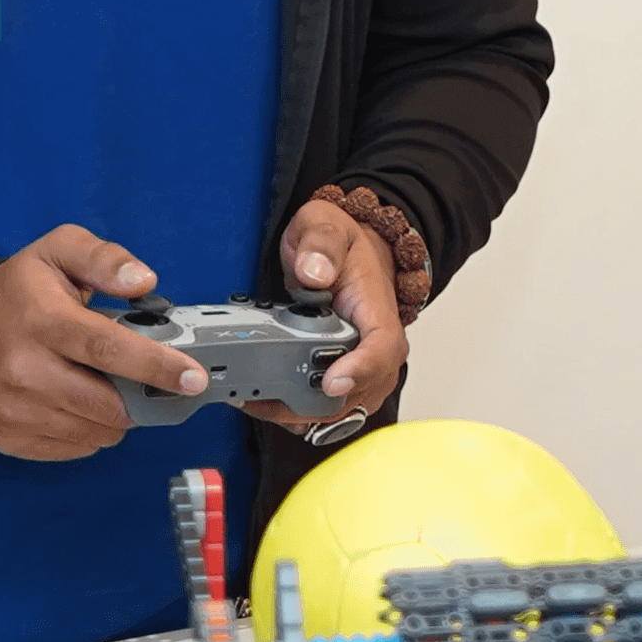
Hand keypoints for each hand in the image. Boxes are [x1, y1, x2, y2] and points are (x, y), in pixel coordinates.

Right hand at [0, 225, 208, 460]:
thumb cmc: (21, 295)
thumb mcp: (57, 253)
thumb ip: (103, 259)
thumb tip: (143, 281)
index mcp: (40, 320)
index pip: (108, 350)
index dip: (157, 367)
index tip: (193, 378)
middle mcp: (22, 368)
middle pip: (111, 404)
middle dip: (136, 396)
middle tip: (134, 378)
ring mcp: (14, 409)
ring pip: (100, 432)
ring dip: (114, 415)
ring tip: (97, 385)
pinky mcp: (10, 437)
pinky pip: (79, 448)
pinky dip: (90, 430)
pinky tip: (74, 403)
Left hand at [243, 198, 409, 435]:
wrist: (349, 258)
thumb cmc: (342, 248)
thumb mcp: (328, 227)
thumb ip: (320, 244)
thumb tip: (314, 272)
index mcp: (378, 314)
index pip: (382, 350)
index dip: (359, 370)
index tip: (330, 382)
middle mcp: (378, 350)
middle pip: (359, 391)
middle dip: (314, 404)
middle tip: (267, 400)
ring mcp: (364, 370)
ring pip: (344, 408)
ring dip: (303, 414)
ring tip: (259, 403)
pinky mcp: (347, 380)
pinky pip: (332, 408)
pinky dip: (303, 413)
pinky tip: (272, 406)